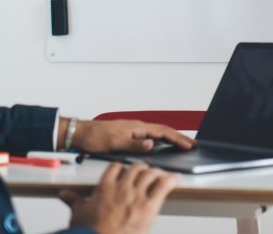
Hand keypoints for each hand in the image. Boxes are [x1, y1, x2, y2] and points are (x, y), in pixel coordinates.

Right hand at [61, 162, 177, 233]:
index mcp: (105, 187)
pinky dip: (171, 180)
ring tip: (160, 175)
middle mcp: (122, 187)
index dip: (122, 167)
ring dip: (156, 173)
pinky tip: (175, 179)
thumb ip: (73, 200)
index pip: (116, 167)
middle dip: (142, 169)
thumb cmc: (89, 231)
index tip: (126, 169)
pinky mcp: (149, 206)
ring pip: (150, 173)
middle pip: (136, 168)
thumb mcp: (78, 213)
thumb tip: (64, 194)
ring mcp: (136, 195)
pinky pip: (163, 186)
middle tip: (146, 172)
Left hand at [65, 118, 194, 152]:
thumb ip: (134, 145)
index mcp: (137, 127)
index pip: (162, 132)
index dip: (177, 139)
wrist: (80, 133)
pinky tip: (163, 145)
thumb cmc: (95, 138)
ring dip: (171, 138)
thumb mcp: (114, 144)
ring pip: (158, 133)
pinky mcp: (129, 134)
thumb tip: (152, 144)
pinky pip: (151, 136)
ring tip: (183, 144)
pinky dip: (161, 140)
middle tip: (192, 145)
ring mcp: (134, 130)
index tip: (189, 145)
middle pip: (164, 131)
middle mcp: (137, 127)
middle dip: (179, 137)